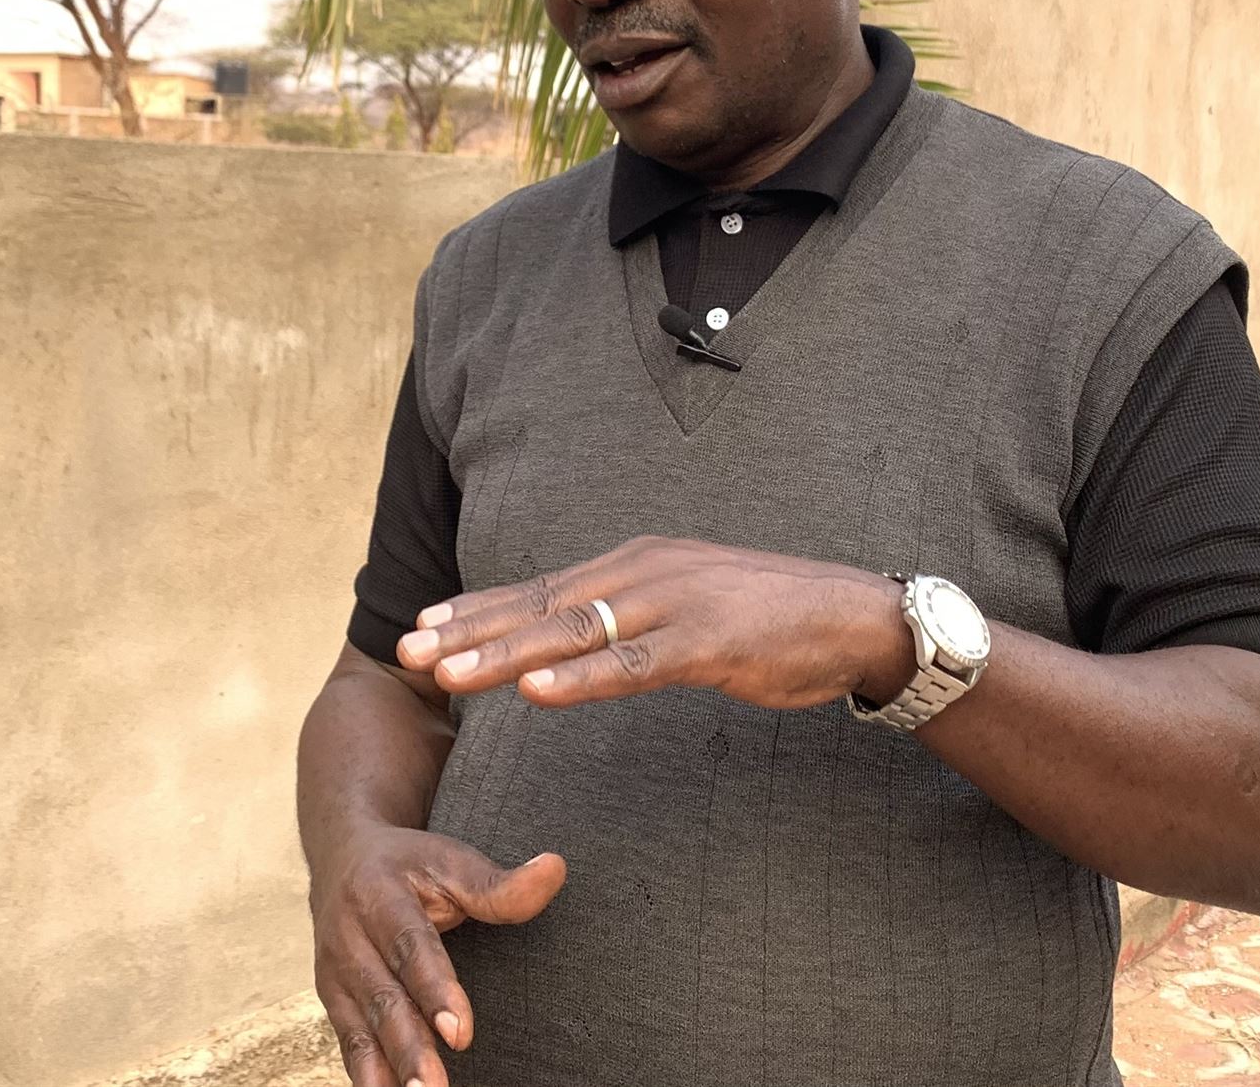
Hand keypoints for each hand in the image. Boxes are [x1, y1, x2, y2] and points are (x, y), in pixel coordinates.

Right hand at [310, 825, 566, 1086]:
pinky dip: (368, 1075)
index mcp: (378, 894)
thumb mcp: (450, 861)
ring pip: (362, 1028)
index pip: (410, 947)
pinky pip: (350, 1044)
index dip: (435, 989)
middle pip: (383, 997)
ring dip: (388, 1069)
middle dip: (408, 1045)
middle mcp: (348, 937)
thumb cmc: (409, 866)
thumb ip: (498, 883)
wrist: (343, 860)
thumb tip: (555, 870)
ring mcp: (335, 973)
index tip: (461, 1033)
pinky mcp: (333, 1001)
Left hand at [394, 537, 916, 709]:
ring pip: (572, 633)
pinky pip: (632, 665)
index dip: (478, 608)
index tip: (422, 624)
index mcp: (634, 564)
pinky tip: (538, 694)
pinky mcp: (707, 643)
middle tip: (407, 650)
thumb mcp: (682, 608)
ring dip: (506, 655)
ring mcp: (672, 604)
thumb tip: (572, 642)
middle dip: (469, 630)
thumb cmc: (765, 619)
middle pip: (540, 605)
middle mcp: (642, 573)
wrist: (852, 618)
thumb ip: (628, 619)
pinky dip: (581, 679)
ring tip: (449, 674)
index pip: (540, 588)